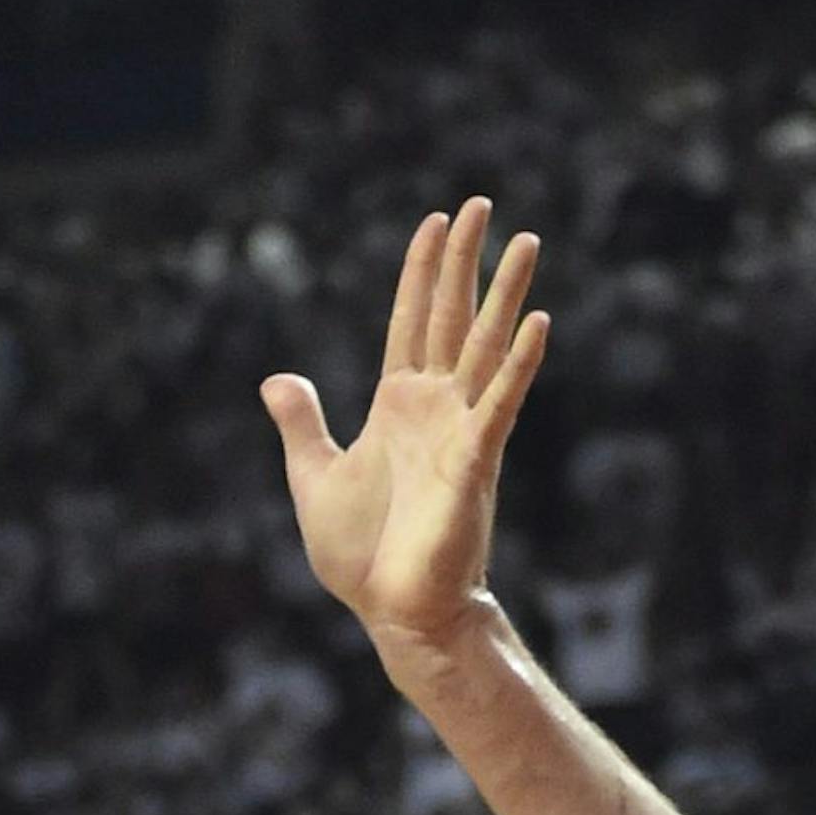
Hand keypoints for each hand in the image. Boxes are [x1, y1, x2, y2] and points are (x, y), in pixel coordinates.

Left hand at [260, 199, 547, 660]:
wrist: (394, 612)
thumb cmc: (362, 557)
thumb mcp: (314, 476)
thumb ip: (302, 424)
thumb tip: (277, 379)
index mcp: (396, 406)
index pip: (411, 321)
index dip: (420, 271)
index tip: (434, 221)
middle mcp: (433, 408)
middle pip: (452, 316)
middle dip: (466, 259)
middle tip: (483, 203)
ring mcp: (459, 431)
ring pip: (485, 346)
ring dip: (507, 294)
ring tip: (527, 241)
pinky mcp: (475, 461)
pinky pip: (500, 403)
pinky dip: (518, 364)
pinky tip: (538, 324)